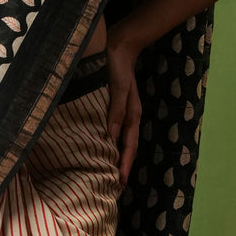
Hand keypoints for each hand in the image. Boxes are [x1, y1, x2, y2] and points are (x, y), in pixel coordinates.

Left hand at [105, 32, 141, 186]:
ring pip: (121, 142)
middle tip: (115, 188)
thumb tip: (110, 136)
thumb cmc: (116, 67)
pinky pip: (115, 132)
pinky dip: (110, 145)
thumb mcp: (117, 88)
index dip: (124, 165)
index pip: (129, 146)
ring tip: (110, 175)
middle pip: (127, 148)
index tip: (119, 183)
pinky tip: (103, 150)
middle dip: (122, 168)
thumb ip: (115, 111)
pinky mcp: (116, 108)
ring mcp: (123, 113)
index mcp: (132, 115)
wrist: (119, 47)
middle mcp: (130, 117)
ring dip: (117, 158)